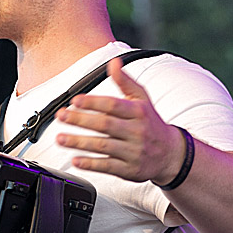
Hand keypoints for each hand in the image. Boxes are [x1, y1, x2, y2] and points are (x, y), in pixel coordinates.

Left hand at [54, 58, 184, 184]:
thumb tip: (113, 62)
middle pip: (105, 125)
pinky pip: (107, 166)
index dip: (93, 102)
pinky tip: (75, 159)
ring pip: (103, 146)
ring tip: (61, 138)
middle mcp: (137, 132)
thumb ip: (125, 81)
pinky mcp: (129, 169)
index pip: (113, 105)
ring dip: (79, 142)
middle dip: (80, 120)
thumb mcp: (142, 99)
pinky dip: (90, 164)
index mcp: (139, 112)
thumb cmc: (151, 123)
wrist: (171, 154)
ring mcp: (133, 152)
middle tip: (62, 116)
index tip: (74, 101)